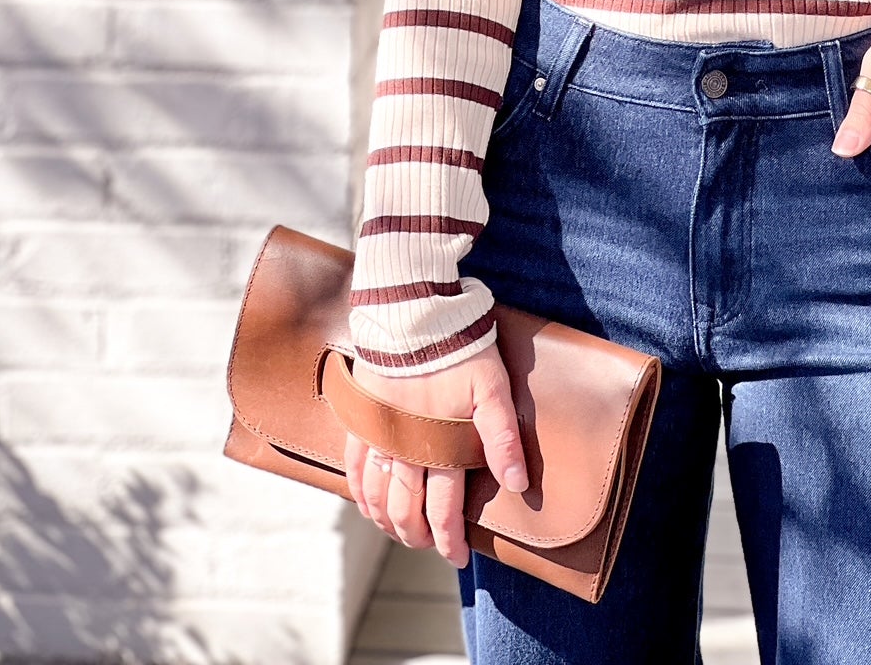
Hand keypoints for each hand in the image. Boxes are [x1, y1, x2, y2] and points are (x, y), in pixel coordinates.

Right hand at [343, 342, 526, 567]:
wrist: (412, 312)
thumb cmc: (459, 348)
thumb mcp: (492, 388)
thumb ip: (503, 438)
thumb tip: (516, 484)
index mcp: (440, 447)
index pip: (444, 511)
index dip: (450, 541)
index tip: (459, 558)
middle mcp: (405, 451)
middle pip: (407, 511)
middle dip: (420, 537)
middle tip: (432, 547)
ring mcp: (379, 436)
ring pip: (378, 497)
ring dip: (388, 522)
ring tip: (401, 533)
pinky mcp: (361, 419)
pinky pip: (354, 467)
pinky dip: (360, 493)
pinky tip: (367, 503)